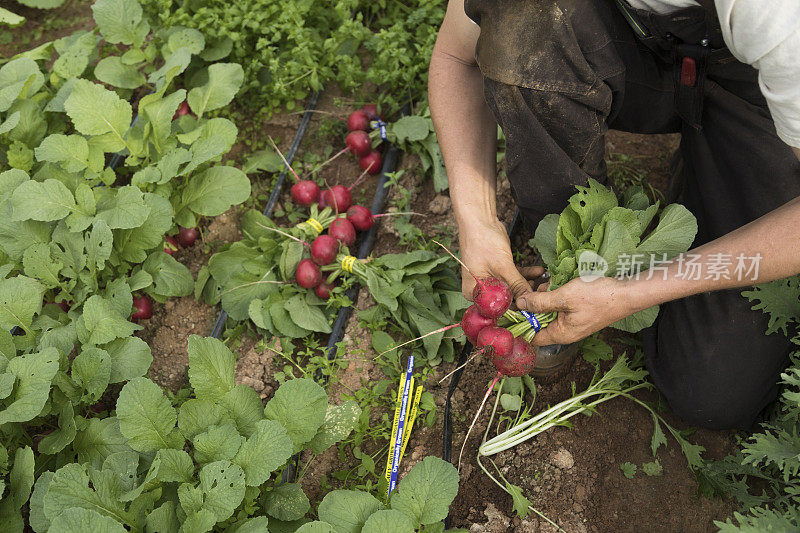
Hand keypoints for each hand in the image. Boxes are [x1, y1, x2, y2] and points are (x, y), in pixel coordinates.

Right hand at [458, 218, 544, 300]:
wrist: (479, 220)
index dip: (515, 308)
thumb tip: (529, 301)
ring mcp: (489, 280)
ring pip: (511, 287)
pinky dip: (524, 274)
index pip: (496, 308)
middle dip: (523, 294)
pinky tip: (538, 271)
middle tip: (542, 292)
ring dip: (527, 283)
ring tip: (542, 279)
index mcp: (474, 293)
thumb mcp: (502, 267)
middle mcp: (480, 290)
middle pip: (504, 298)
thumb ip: (517, 285)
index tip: (532, 306)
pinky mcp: (498, 270)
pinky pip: (512, 277)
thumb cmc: (484, 243)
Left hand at [516, 276, 637, 345]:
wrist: (628, 293)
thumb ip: (540, 302)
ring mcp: (574, 321)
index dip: (522, 323)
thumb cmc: (598, 297)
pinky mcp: (580, 312)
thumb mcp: (564, 297)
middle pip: (540, 321)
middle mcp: (566, 331)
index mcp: (561, 334)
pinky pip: (562, 304)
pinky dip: (558, 293)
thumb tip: (520, 304)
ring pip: (550, 309)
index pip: (533, 336)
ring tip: (551, 282)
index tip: (515, 307)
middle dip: (535, 304)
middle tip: (536, 288)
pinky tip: (561, 282)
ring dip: (547, 295)